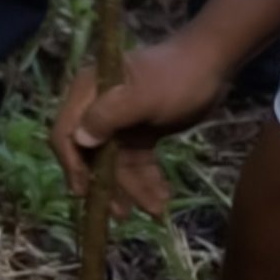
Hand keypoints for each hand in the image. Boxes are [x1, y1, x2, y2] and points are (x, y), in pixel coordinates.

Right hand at [51, 34, 230, 218]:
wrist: (214, 66)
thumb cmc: (177, 77)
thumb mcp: (143, 96)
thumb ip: (109, 115)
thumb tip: (78, 140)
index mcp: (89, 92)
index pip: (65, 133)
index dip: (71, 163)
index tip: (84, 191)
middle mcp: (98, 109)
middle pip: (91, 155)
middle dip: (107, 185)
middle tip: (122, 213)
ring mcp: (119, 123)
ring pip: (117, 164)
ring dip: (132, 189)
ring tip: (155, 209)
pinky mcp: (139, 134)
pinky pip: (136, 163)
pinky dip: (146, 180)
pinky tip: (162, 197)